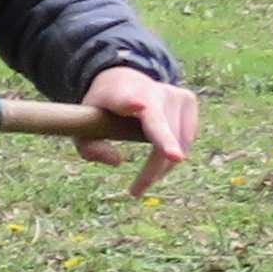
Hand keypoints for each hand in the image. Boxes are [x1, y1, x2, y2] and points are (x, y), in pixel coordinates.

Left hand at [81, 67, 197, 199]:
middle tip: (135, 192)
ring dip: (162, 168)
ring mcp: (174, 93)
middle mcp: (152, 90)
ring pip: (178, 142)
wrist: (124, 79)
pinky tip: (158, 158)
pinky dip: (173, 155)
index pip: (126, 99)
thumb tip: (118, 162)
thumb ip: (90, 148)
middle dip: (152, 168)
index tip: (138, 106)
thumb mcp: (83, 127)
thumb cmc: (102, 108)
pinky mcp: (189, 100)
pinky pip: (186, 139)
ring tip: (141, 183)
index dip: (131, 103)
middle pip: (160, 134)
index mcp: (120, 94)